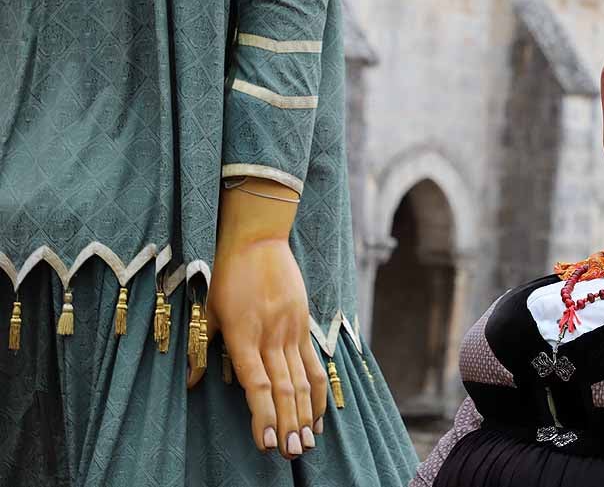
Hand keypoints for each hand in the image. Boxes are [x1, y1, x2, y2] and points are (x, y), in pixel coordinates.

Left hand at [188, 177, 327, 459]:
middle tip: (291, 454)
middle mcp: (270, 336)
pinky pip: (314, 363)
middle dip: (288, 425)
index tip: (265, 443)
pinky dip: (319, 391)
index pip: (257, 385)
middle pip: (285, 389)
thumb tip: (192, 383)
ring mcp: (291, 330)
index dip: (263, 416)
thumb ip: (202, 349)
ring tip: (307, 443)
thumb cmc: (227, 273)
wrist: (258, 239)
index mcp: (243, 335)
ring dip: (306, 415)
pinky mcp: (303, 323)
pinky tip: (319, 413)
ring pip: (303, 380)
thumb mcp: (207, 310)